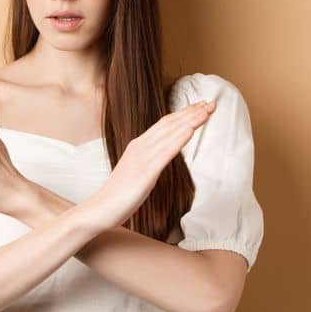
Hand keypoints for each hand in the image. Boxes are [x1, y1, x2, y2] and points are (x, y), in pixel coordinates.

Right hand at [85, 97, 217, 226]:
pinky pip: (165, 153)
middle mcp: (139, 147)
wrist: (100, 209)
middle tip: (211, 103)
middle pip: (169, 124)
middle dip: (191, 112)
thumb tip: (162, 156)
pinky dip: (178, 139)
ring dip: (190, 121)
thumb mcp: (137, 171)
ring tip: (207, 111)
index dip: (183, 114)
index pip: (164, 124)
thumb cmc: (119, 194)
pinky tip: (190, 131)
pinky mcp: (145, 172)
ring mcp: (142, 158)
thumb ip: (149, 160)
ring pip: (169, 134)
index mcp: (137, 145)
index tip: (200, 106)